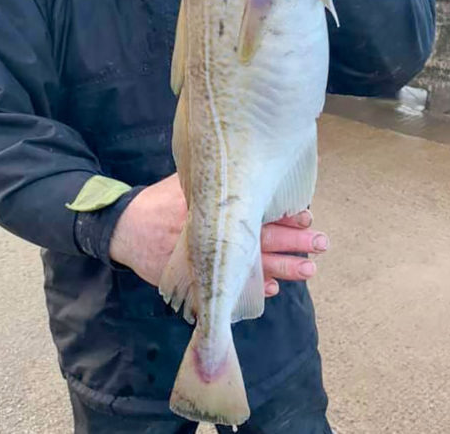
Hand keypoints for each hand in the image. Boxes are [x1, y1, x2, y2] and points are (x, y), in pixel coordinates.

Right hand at [110, 173, 327, 299]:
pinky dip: (253, 290)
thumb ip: (212, 177)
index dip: (284, 215)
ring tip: (309, 269)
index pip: (257, 211)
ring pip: (254, 267)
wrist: (126, 229)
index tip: (308, 216)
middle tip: (322, 243)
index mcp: (217, 207)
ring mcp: (209, 259)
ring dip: (283, 269)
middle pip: (262, 239)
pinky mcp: (199, 279)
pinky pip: (231, 289)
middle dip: (295, 242)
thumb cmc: (159, 200)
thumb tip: (243, 157)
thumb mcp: (185, 182)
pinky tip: (273, 291)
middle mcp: (217, 233)